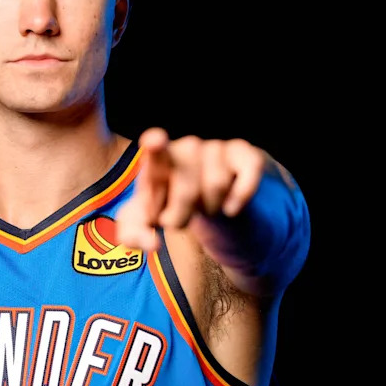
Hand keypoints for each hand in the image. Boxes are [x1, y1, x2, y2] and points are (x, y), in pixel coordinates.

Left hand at [116, 128, 267, 250]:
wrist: (201, 203)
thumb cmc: (167, 207)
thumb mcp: (143, 222)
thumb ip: (135, 234)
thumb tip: (152, 244)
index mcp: (157, 161)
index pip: (155, 150)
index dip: (155, 146)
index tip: (154, 141)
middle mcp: (186, 148)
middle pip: (188, 188)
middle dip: (182, 215)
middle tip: (177, 222)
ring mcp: (216, 148)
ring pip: (218, 185)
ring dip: (210, 207)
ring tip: (202, 206)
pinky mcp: (245, 155)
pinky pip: (250, 172)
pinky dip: (241, 196)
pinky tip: (230, 207)